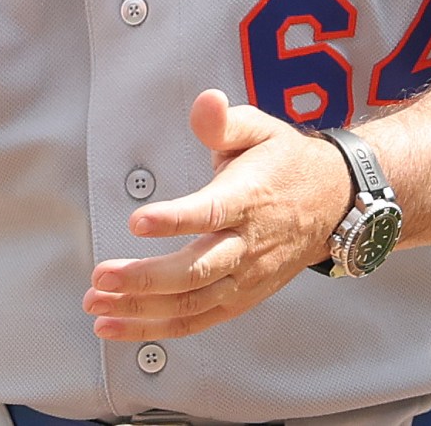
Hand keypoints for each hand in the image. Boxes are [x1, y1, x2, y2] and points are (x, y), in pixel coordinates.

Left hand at [85, 89, 355, 340]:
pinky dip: (156, 328)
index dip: (175, 220)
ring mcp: (245, 278)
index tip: (138, 221)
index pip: (211, 213)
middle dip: (145, 279)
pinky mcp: (241, 299)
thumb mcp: (261, 129)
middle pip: (196, 271)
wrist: (333, 204)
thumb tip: (206, 102)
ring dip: (142, 310)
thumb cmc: (285, 163)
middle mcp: (247, 245)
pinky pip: (197, 321)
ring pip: (192, 304)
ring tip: (97, 304)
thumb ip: (225, 121)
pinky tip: (118, 325)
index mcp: (249, 199)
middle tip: (101, 276)